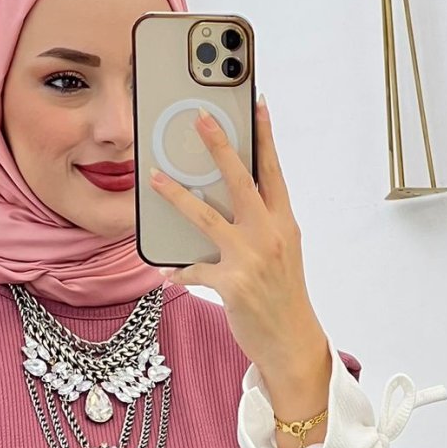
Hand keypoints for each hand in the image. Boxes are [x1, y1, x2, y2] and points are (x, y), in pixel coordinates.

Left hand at [150, 99, 328, 380]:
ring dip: (176, 195)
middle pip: (240, 180)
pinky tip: (167, 271)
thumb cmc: (283, 296)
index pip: (273, 171)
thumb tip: (231, 200)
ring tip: (155, 177)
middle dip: (219, 145)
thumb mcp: (281, 253)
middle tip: (200, 117)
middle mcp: (270, 235)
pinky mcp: (231, 284)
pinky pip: (193, 269)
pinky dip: (178, 270)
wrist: (291, 342)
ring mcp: (250, 259)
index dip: (264, 137)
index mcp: (285, 223)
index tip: (256, 105)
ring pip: (206, 216)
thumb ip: (261, 224)